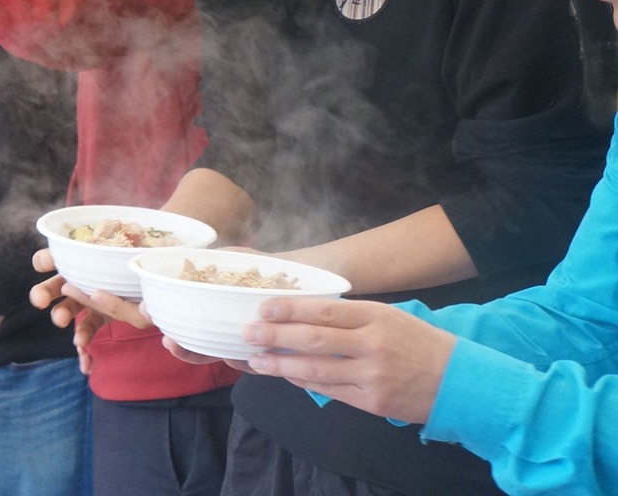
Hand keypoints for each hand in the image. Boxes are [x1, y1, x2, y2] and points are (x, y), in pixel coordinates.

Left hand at [238, 298, 455, 423]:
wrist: (462, 382)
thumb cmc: (420, 343)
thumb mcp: (390, 317)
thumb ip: (351, 316)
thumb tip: (303, 314)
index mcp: (375, 316)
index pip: (323, 310)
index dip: (289, 310)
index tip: (263, 308)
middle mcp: (372, 344)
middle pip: (313, 339)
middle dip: (275, 336)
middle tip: (247, 333)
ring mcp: (372, 375)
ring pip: (316, 369)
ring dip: (281, 365)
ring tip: (256, 360)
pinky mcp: (373, 402)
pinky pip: (330, 390)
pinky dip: (304, 381)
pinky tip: (286, 375)